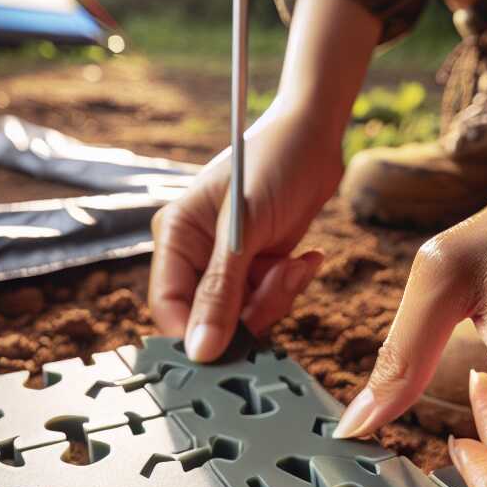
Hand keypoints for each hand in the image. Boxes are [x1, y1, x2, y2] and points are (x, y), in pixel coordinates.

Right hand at [148, 100, 343, 359]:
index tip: (231, 350)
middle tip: (282, 280)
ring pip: (246, 314)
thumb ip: (220, 292)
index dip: (197, 335)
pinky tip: (306, 258)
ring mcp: (229, 263)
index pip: (170, 308)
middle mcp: (196, 254)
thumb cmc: (273, 164)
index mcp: (175, 238)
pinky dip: (291, 285)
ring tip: (298, 262)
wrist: (316, 136)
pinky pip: (270, 300)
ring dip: (278, 296)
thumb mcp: (244, 230)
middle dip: (252, 310)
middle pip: (211, 318)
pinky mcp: (259, 266)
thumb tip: (199, 350)